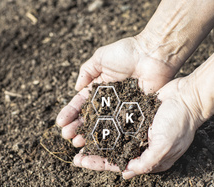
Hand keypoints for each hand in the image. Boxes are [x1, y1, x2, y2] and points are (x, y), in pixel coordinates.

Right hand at [56, 36, 182, 147]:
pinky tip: (99, 143)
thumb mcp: (100, 57)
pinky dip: (110, 136)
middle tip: (67, 136)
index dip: (70, 113)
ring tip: (77, 142)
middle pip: (89, 117)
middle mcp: (109, 100)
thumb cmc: (127, 52)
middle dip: (76, 127)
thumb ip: (86, 71)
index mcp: (99, 87)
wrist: (153, 55)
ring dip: (89, 135)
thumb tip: (76, 88)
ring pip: (102, 125)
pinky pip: (121, 127)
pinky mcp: (135, 113)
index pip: (81, 103)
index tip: (60, 122)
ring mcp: (121, 109)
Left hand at [72, 77, 204, 177]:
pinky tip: (91, 120)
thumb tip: (126, 174)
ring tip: (79, 137)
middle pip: (111, 152)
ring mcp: (138, 130)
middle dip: (93, 153)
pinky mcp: (135, 115)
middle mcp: (141, 145)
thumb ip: (147, 161)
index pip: (118, 164)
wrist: (189, 96)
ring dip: (95, 137)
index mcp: (148, 157)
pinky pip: (116, 121)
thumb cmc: (180, 122)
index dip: (98, 163)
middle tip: (74, 152)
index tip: (80, 161)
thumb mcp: (165, 146)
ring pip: (111, 137)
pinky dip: (104, 122)